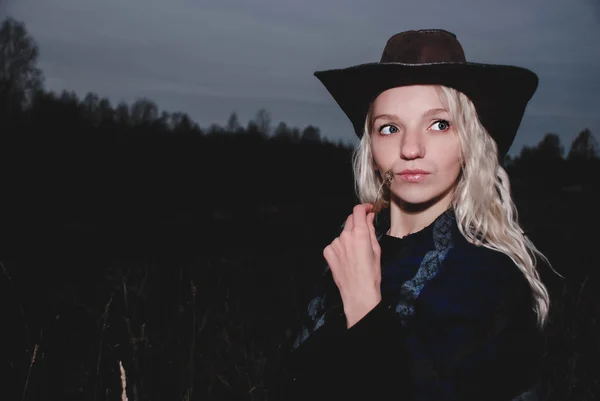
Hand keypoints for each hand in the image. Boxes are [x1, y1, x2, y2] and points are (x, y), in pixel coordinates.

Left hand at [323, 203, 381, 327]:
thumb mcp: (376, 249)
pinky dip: (341, 247)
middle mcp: (345, 235)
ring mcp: (334, 243)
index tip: (368, 209)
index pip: (358, 211)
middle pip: (350, 220)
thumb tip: (369, 216)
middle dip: (357, 222)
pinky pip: (335, 244)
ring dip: (349, 237)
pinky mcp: (327, 252)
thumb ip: (371, 230)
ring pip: (343, 233)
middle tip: (364, 233)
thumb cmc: (372, 273)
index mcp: (359, 233)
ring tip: (355, 253)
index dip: (363, 207)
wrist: (358, 292)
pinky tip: (347, 259)